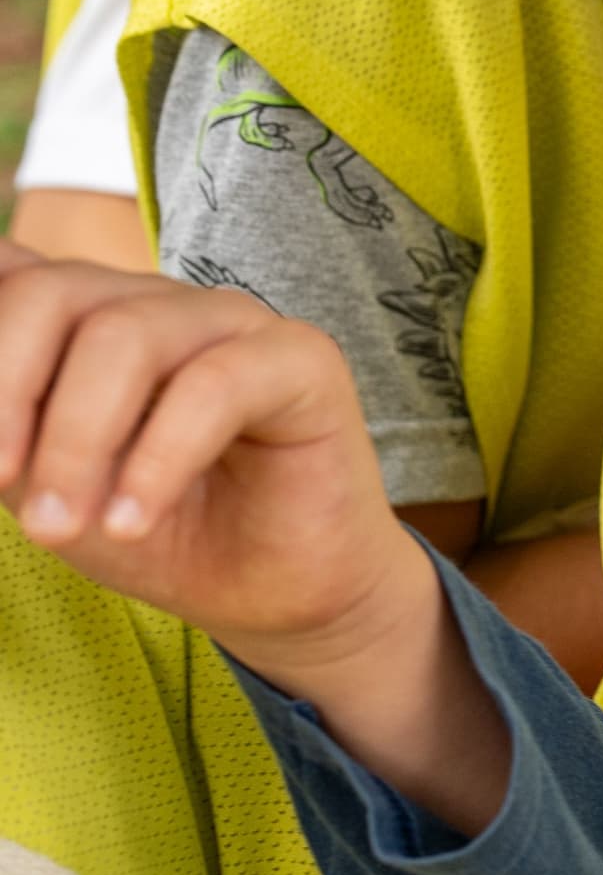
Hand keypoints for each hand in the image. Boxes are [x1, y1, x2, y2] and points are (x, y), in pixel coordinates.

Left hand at [0, 245, 510, 831]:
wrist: (274, 595)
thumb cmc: (161, 534)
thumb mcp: (41, 483)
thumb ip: (3, 422)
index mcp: (92, 316)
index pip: (15, 278)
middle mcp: (159, 303)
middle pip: (56, 294)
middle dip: (7, 391)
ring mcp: (233, 322)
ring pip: (128, 335)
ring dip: (77, 441)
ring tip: (65, 526)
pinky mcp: (301, 359)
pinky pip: (214, 384)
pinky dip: (159, 459)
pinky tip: (135, 520)